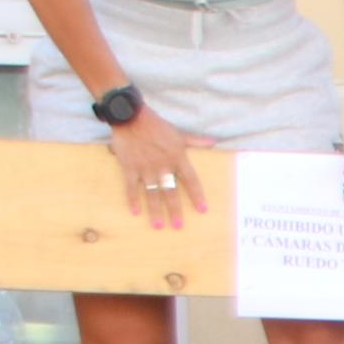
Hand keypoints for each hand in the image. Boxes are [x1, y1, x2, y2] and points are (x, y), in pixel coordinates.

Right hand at [108, 110, 209, 229]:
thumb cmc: (157, 125)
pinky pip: (131, 187)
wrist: (131, 116)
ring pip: (152, 193)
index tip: (202, 210)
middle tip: (178, 226)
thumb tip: (214, 142)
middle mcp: (163, 166)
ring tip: (158, 226)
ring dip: (155, 211)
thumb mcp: (179, 134)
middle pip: (171, 192)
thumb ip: (196, 141)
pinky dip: (132, 199)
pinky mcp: (129, 167)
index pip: (191, 180)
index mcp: (177, 158)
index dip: (197, 196)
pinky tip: (135, 212)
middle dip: (175, 210)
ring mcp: (145, 168)